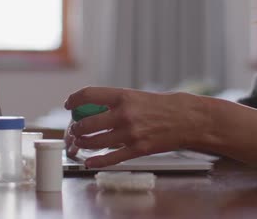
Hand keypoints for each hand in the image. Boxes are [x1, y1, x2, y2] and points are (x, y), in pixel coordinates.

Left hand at [64, 87, 209, 167]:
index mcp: (124, 96)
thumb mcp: (137, 96)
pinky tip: (89, 161)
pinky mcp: (138, 149)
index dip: (74, 99)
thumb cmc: (163, 106)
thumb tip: (93, 109)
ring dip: (83, 144)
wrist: (187, 119)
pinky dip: (97, 161)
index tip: (69, 104)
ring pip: (96, 141)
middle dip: (76, 128)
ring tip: (81, 143)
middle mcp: (125, 114)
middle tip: (75, 129)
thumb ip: (117, 102)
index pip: (89, 95)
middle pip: (87, 123)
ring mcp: (131, 133)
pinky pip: (112, 157)